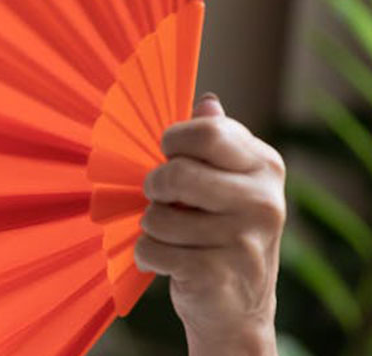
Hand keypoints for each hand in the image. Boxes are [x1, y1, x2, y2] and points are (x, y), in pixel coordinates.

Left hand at [135, 93, 285, 354]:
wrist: (238, 309)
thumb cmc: (221, 231)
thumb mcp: (227, 182)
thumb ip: (215, 142)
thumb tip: (206, 103)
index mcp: (264, 166)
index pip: (206, 131)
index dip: (173, 141)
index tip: (170, 155)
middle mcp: (263, 200)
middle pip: (176, 173)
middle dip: (155, 187)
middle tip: (161, 198)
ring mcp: (244, 239)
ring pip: (157, 215)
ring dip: (152, 227)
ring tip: (174, 236)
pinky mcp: (219, 274)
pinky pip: (152, 249)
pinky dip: (148, 256)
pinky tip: (170, 262)